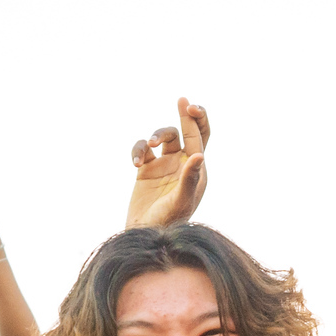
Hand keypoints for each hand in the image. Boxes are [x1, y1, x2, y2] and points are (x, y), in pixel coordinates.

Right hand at [127, 98, 209, 227]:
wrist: (146, 235)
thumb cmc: (168, 222)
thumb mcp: (181, 201)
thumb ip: (190, 178)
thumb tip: (200, 155)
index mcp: (196, 169)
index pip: (199, 137)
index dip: (196, 119)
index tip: (189, 106)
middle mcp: (182, 164)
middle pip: (186, 132)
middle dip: (186, 116)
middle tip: (182, 100)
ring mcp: (164, 166)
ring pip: (163, 137)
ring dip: (156, 135)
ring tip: (149, 144)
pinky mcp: (146, 170)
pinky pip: (142, 150)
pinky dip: (137, 150)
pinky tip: (135, 163)